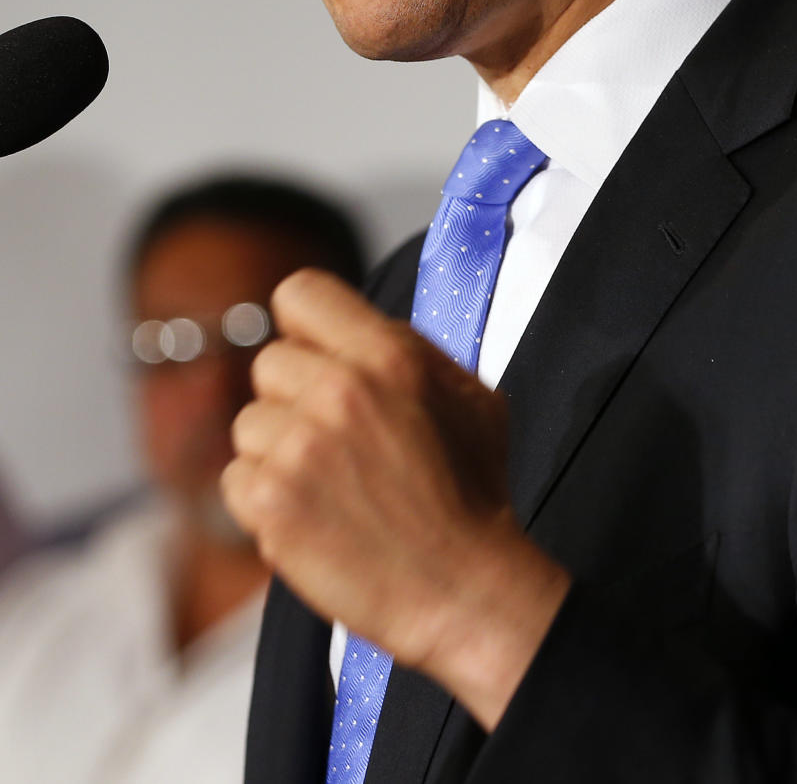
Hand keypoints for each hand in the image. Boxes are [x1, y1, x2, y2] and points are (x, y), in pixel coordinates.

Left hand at [221, 269, 570, 728]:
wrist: (465, 591)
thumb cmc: (473, 497)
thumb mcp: (469, 395)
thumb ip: (408, 350)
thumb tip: (355, 330)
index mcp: (388, 355)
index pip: (299, 293)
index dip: (306, 327)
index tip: (316, 354)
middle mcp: (339, 391)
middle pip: (269, 362)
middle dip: (295, 396)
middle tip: (336, 439)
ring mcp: (299, 448)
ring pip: (250, 423)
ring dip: (279, 451)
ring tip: (330, 485)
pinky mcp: (271, 503)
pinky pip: (236, 478)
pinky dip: (264, 499)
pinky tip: (312, 515)